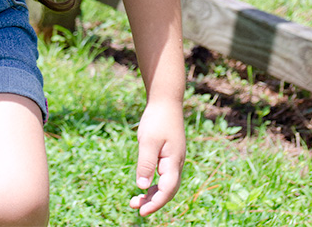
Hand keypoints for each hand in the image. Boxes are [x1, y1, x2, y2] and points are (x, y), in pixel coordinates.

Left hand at [129, 98, 184, 216]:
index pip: (167, 189)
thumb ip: (146, 163)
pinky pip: (163, 175)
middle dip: (153, 202)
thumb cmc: (157, 119)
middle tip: (136, 208)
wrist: (165, 100)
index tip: (142, 212)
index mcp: (174, 161)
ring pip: (165, 184)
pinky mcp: (168, 155)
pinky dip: (153, 183)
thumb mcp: (148, 141)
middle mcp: (176, 163)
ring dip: (152, 194)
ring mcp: (173, 159)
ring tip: (135, 201)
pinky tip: (143, 185)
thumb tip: (142, 186)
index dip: (155, 203)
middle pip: (168, 190)